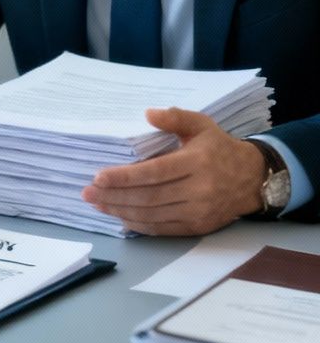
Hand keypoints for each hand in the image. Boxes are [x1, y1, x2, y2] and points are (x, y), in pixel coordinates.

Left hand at [82, 108, 266, 235]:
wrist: (255, 179)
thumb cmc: (220, 149)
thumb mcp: (202, 126)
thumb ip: (176, 118)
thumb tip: (148, 113)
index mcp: (196, 162)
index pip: (154, 173)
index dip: (125, 177)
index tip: (98, 176)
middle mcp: (198, 190)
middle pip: (149, 197)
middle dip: (114, 196)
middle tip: (87, 193)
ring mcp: (198, 212)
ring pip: (152, 215)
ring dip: (121, 211)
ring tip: (98, 204)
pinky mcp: (198, 227)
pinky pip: (162, 229)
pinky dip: (138, 225)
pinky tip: (120, 217)